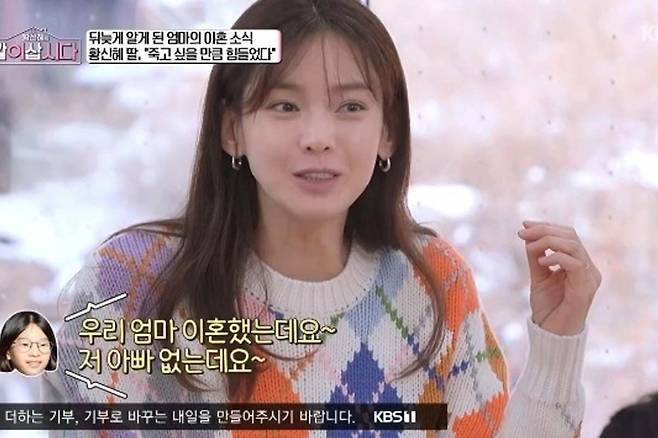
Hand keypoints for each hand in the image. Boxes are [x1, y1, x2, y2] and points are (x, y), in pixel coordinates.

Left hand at [517, 220, 601, 335]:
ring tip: (529, 246)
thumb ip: (536, 257)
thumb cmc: (548, 308)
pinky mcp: (585, 289)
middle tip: (522, 233)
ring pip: (573, 246)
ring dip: (548, 241)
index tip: (524, 224)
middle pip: (571, 236)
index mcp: (579, 264)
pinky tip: (542, 263)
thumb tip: (527, 235)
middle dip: (544, 230)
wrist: (552, 335)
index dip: (547, 226)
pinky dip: (556, 258)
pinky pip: (574, 264)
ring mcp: (589, 278)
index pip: (568, 235)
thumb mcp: (538, 277)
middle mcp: (588, 269)